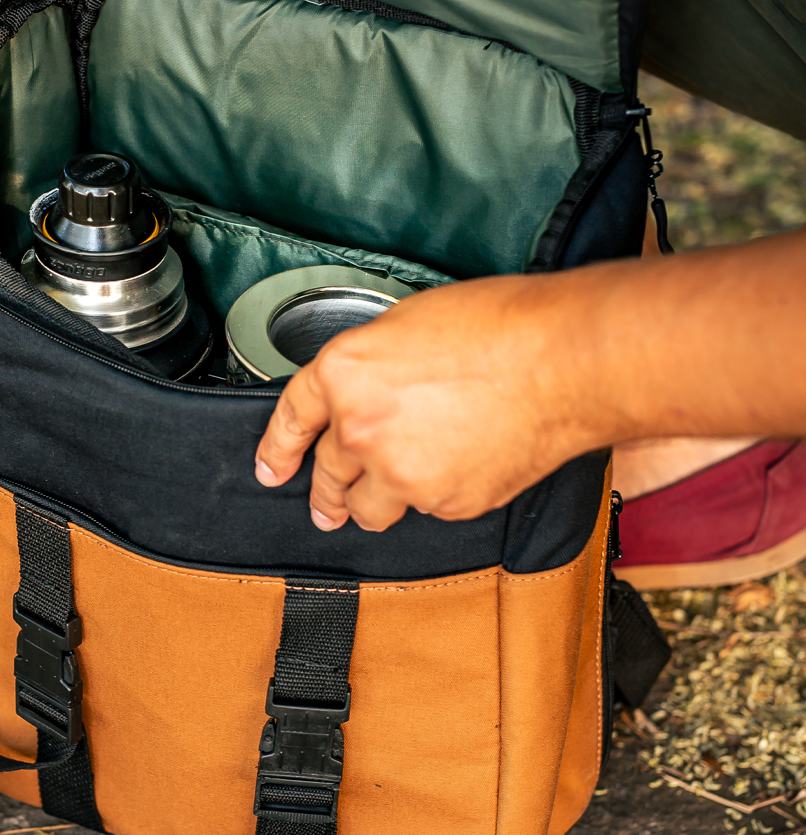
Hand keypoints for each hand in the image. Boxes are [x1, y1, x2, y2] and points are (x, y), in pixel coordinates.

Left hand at [253, 228, 805, 532]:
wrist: (563, 362)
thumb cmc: (500, 326)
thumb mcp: (409, 324)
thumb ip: (372, 367)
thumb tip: (370, 390)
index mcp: (344, 373)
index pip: (291, 418)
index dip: (276, 448)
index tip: (271, 469)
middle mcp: (360, 428)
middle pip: (328, 474)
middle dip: (325, 491)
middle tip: (327, 503)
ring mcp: (400, 473)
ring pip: (370, 508)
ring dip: (372, 504)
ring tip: (389, 494)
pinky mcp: (445, 504)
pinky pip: (426, 510)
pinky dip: (434, 497)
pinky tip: (457, 470)